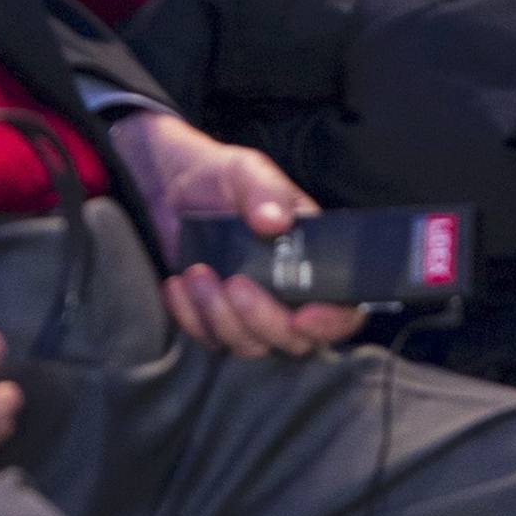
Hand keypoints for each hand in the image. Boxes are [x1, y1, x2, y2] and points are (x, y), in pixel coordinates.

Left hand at [111, 111, 365, 355]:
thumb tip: (277, 222)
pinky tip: (179, 283)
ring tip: (197, 273)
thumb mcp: (247, 171)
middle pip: (295, 339)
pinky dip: (191, 316)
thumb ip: (266, 191)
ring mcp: (252, 311)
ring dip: (221, 315)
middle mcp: (289, 293)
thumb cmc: (222, 177)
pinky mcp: (216, 319)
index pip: (342, 309)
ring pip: (250, 344)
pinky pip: (209, 338)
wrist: (173, 187)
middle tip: (235, 282)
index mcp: (313, 259)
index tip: (302, 315)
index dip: (330, 322)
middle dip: (264, 318)